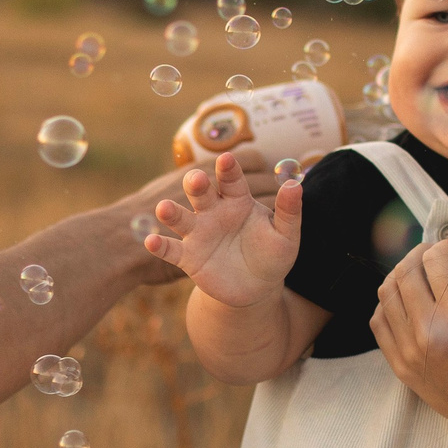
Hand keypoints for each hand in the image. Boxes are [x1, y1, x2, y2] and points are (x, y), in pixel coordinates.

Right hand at [141, 153, 302, 308]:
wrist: (256, 288)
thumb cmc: (272, 255)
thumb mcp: (286, 236)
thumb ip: (289, 211)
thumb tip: (296, 184)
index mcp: (237, 201)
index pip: (231, 181)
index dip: (228, 170)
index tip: (226, 159)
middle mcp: (213, 212)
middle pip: (201, 193)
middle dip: (197, 185)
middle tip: (196, 180)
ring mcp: (198, 233)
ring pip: (181, 218)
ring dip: (171, 212)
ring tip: (163, 208)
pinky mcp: (188, 257)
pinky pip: (171, 249)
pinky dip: (159, 245)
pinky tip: (151, 241)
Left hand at [371, 237, 447, 429]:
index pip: (435, 260)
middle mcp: (428, 331)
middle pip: (406, 270)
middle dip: (421, 253)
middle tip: (438, 257)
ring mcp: (409, 350)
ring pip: (387, 291)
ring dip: (403, 274)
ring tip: (423, 276)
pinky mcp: (399, 364)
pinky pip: (378, 320)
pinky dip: (389, 302)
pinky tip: (410, 302)